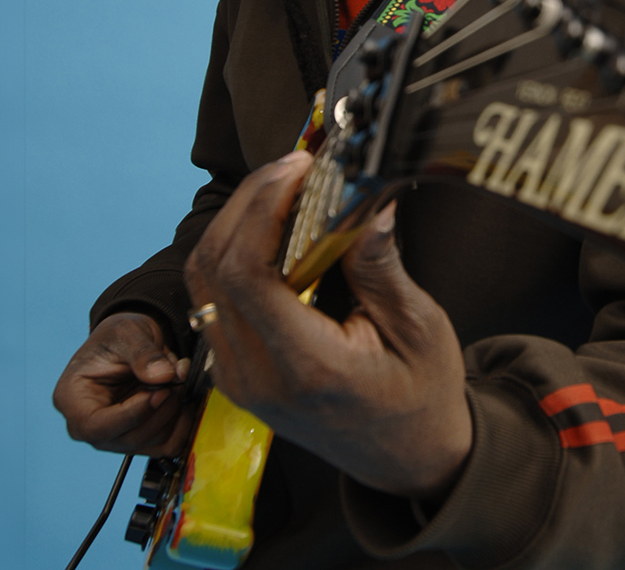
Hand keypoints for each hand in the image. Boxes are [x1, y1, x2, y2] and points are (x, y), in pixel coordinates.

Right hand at [52, 311, 193, 454]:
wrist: (128, 344)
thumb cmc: (115, 338)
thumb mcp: (126, 332)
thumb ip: (143, 353)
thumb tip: (163, 376)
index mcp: (72, 400)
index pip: (96, 426)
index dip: (132, 414)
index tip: (159, 391)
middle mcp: (89, 426)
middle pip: (129, 438)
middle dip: (161, 408)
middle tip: (175, 376)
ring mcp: (114, 437)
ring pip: (153, 442)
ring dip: (174, 411)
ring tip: (176, 379)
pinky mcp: (139, 440)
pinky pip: (168, 445)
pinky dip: (183, 423)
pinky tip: (182, 398)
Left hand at [184, 151, 472, 499]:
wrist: (406, 458)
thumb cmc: (421, 396)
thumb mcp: (419, 328)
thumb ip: (381, 265)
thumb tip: (365, 198)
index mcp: (307, 367)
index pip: (247, 274)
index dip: (262, 207)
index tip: (299, 169)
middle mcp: (257, 376)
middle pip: (215, 267)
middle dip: (248, 201)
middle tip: (294, 166)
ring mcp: (238, 377)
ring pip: (203, 279)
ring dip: (235, 222)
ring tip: (283, 188)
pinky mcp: (235, 370)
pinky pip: (213, 298)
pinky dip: (234, 251)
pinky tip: (274, 228)